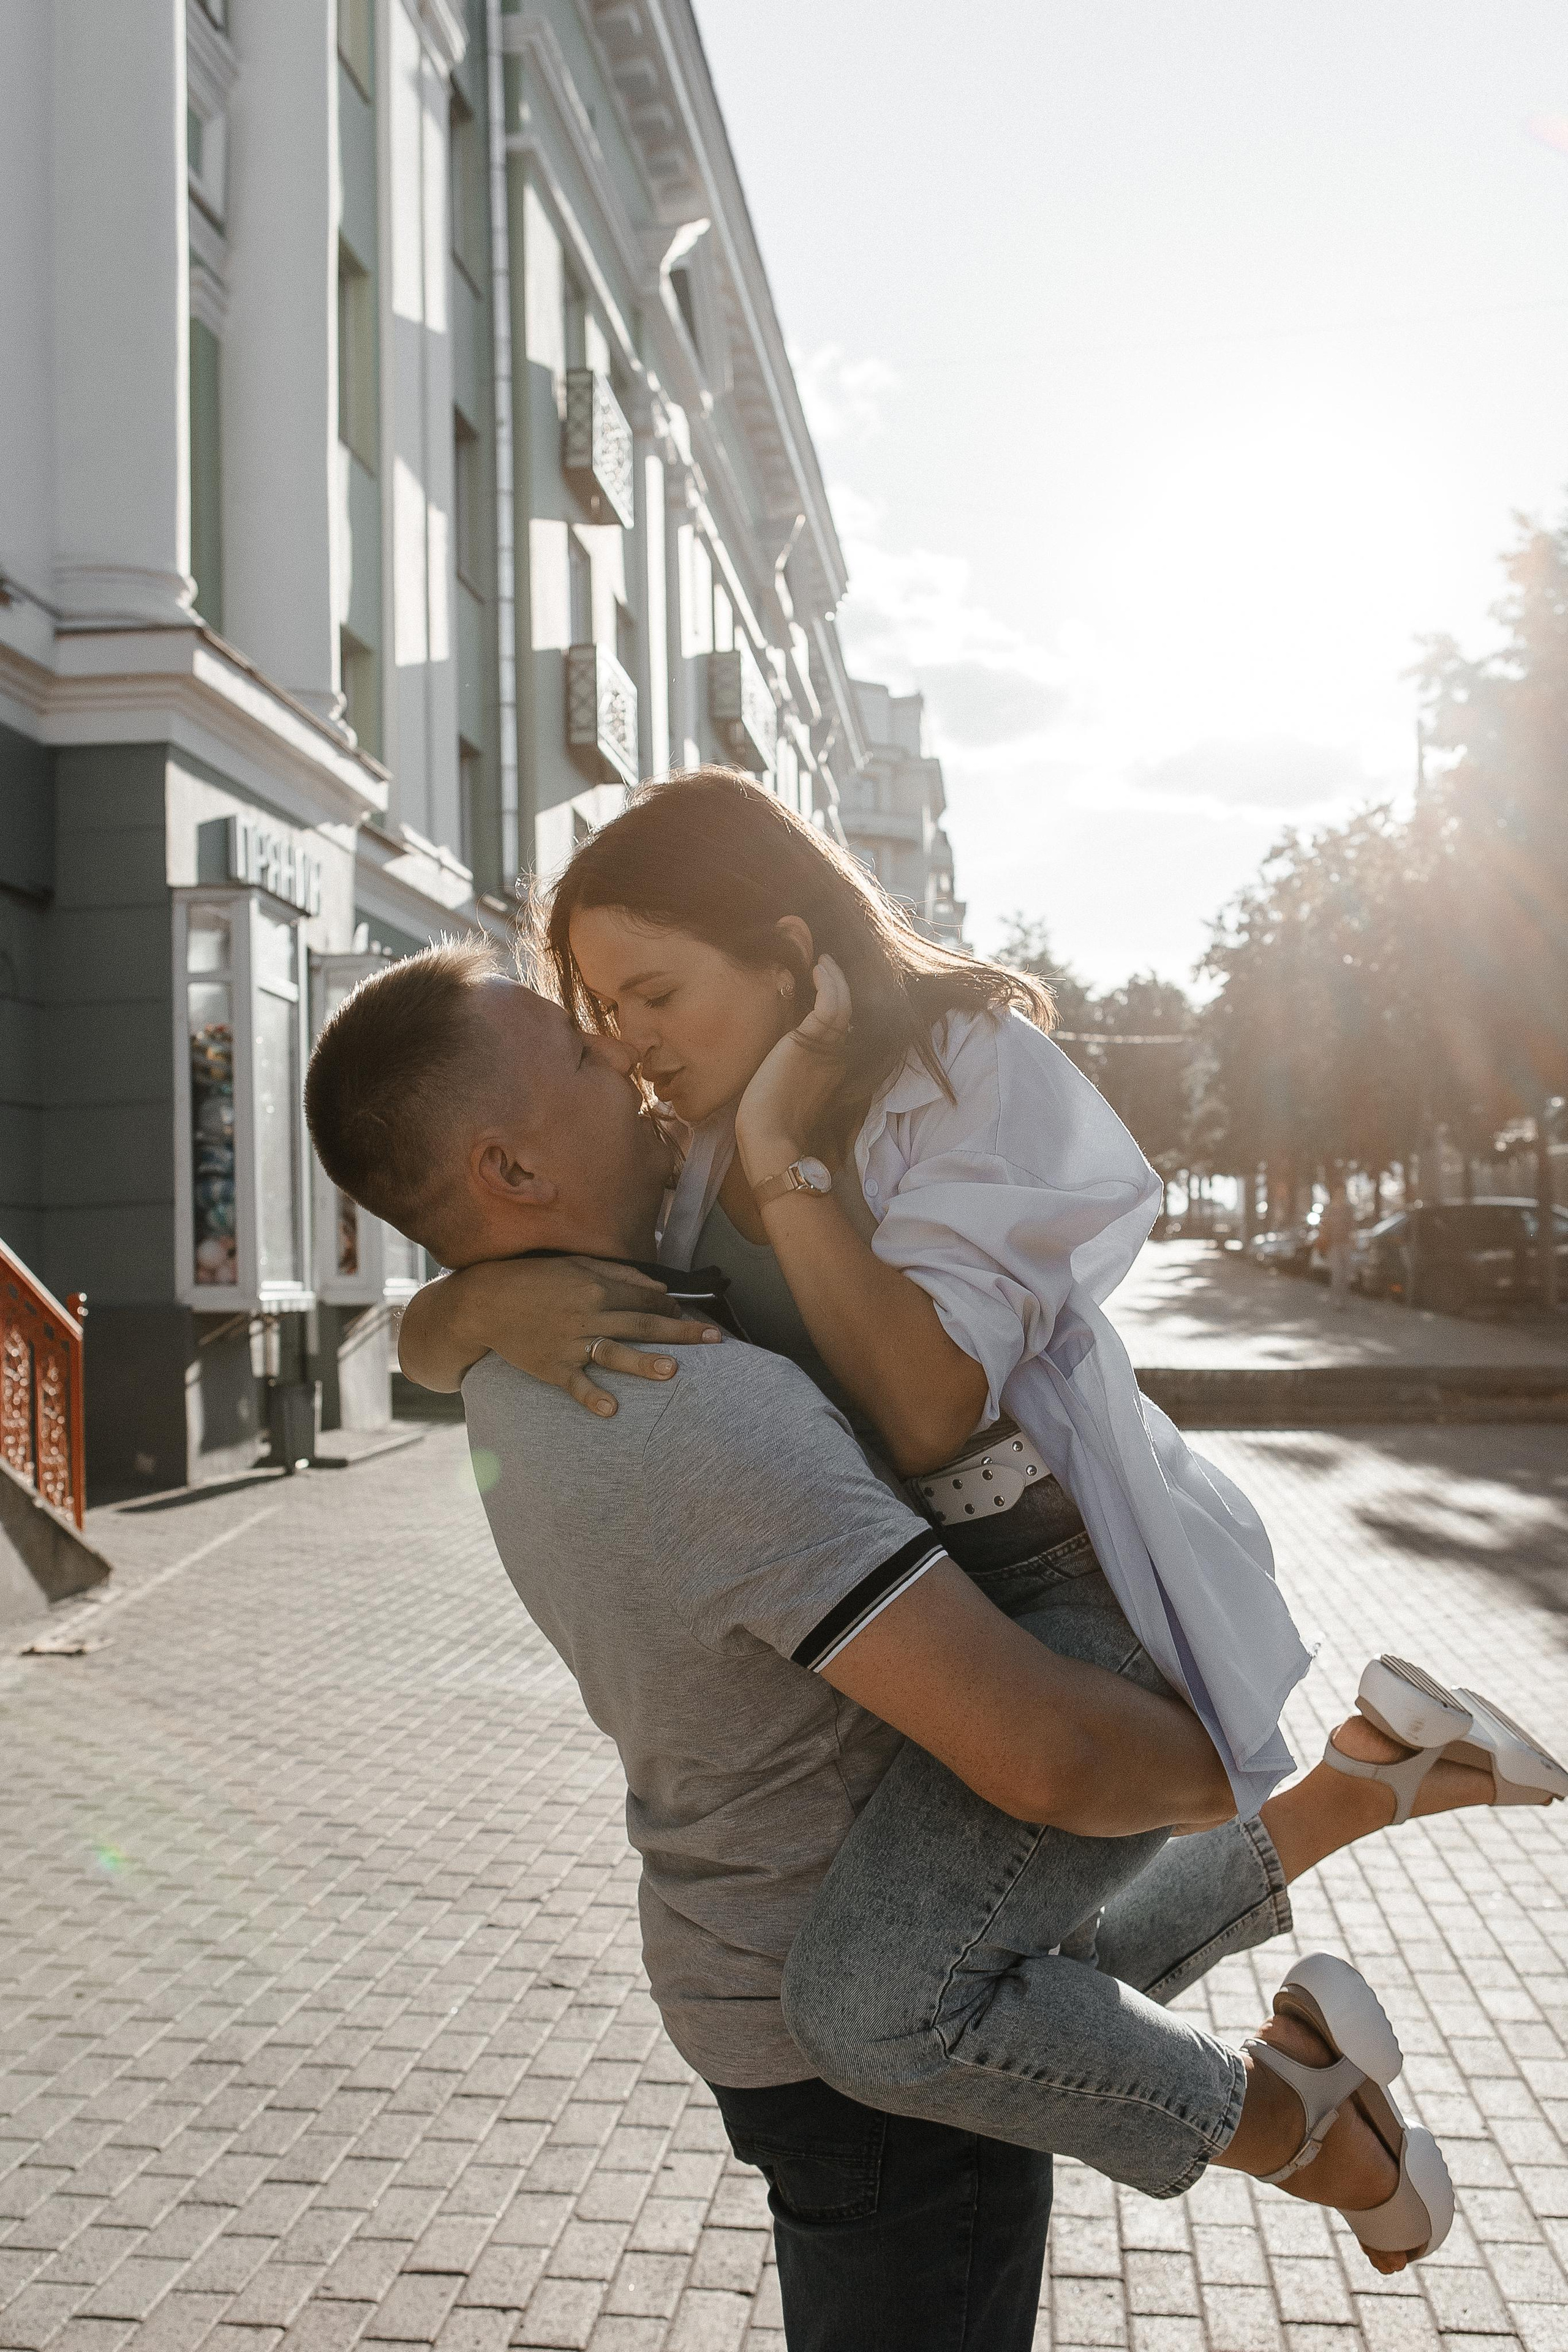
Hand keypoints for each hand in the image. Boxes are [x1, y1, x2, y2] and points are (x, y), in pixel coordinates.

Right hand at [412, 1255, 722, 1415]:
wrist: (486, 1302)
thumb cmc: (535, 1279)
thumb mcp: (576, 1264)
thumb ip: (619, 1273)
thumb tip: (660, 1288)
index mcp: (596, 1287)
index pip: (644, 1299)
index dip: (671, 1307)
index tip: (688, 1315)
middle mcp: (588, 1314)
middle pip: (641, 1324)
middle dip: (680, 1332)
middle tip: (713, 1340)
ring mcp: (570, 1343)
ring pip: (614, 1353)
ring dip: (643, 1362)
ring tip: (672, 1371)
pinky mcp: (552, 1367)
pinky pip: (576, 1384)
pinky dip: (592, 1397)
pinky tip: (612, 1410)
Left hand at [734, 955, 852, 1181]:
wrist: (769, 1138)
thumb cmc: (768, 1118)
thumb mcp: (784, 1082)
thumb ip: (790, 1061)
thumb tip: (777, 1047)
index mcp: (832, 1066)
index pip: (841, 1026)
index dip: (836, 1001)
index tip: (824, 982)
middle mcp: (837, 1055)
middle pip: (848, 1010)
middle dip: (839, 984)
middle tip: (826, 964)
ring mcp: (828, 1048)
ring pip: (844, 1002)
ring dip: (835, 978)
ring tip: (823, 962)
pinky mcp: (813, 1041)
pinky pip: (832, 1002)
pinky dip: (829, 982)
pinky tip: (817, 969)